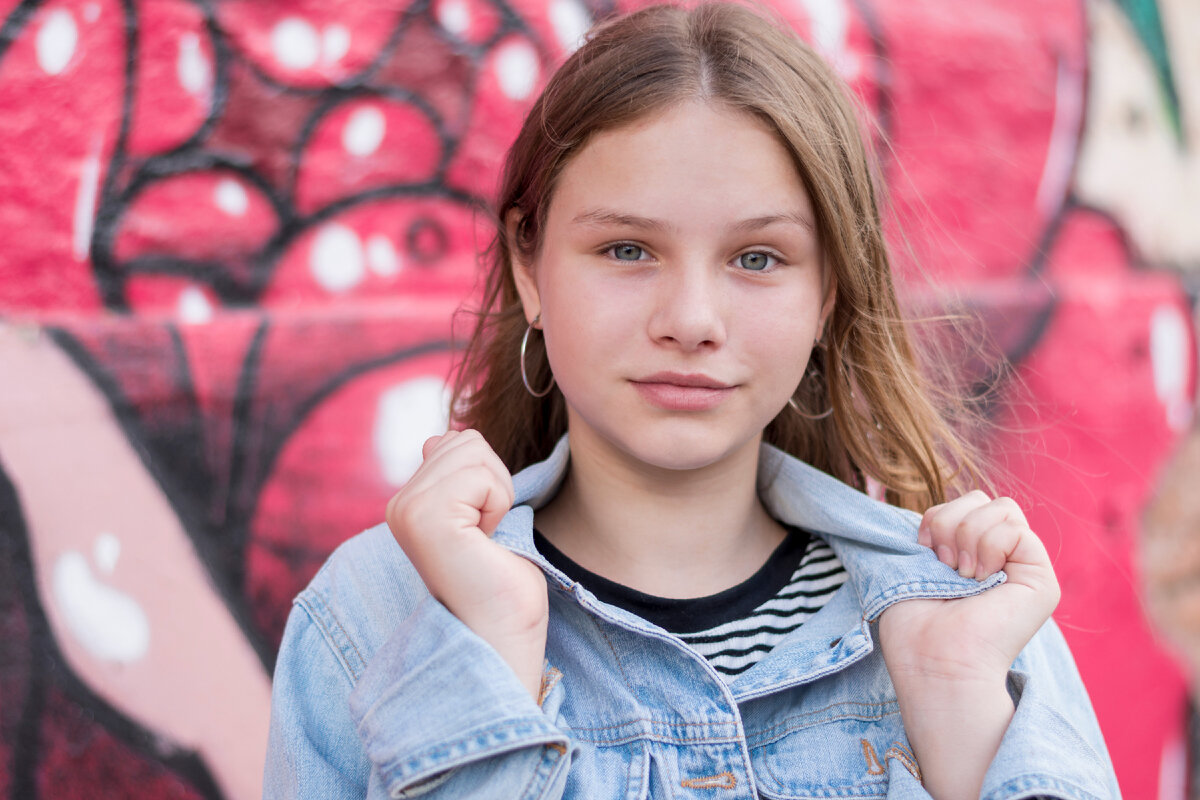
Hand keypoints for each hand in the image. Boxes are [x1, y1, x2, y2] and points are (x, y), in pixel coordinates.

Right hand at [386, 429, 548, 697]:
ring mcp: (407, 510)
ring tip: (484, 540)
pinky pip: (482, 475)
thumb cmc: (501, 580)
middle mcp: (398, 504)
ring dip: (498, 494)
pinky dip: (499, 505)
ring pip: (475, 451)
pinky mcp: (425, 517)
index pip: (458, 441)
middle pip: (467, 440)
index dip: (489, 480)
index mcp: (408, 502)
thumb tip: (439, 438)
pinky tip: (484, 543)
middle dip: (495, 483)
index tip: (482, 532)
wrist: (504, 632)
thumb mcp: (478, 514)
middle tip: (487, 536)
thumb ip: (457, 477)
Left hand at [878, 491, 1059, 799]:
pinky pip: (1016, 528)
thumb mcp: (915, 563)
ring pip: (1002, 505)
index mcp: (974, 556)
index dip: (937, 518)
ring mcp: (1025, 569)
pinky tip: (980, 578)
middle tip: (945, 565)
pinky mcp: (1042, 580)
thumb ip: (935, 531)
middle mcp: (1003, 560)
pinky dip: (988, 545)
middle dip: (951, 521)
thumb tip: (930, 511)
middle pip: (982, 497)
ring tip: (962, 574)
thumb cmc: (915, 624)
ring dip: (967, 535)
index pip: (964, 503)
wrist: (933, 660)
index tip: (924, 553)